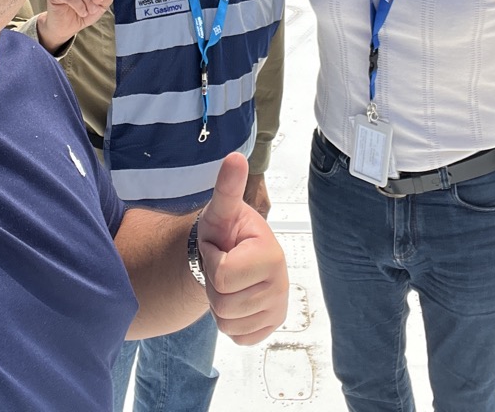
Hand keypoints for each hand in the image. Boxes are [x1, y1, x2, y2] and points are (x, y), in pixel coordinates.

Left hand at [197, 153, 287, 344]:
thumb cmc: (226, 232)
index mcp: (272, 255)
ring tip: (228, 281)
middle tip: (222, 265)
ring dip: (219, 304)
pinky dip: (230, 322)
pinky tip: (236, 298)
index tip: (222, 247)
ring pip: (228, 323)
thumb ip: (226, 187)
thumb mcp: (221, 210)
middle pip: (224, 303)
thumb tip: (235, 157)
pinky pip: (238, 337)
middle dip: (213, 284)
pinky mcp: (271, 325)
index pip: (223, 277)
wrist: (229, 255)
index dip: (213, 261)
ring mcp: (278, 308)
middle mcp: (282, 283)